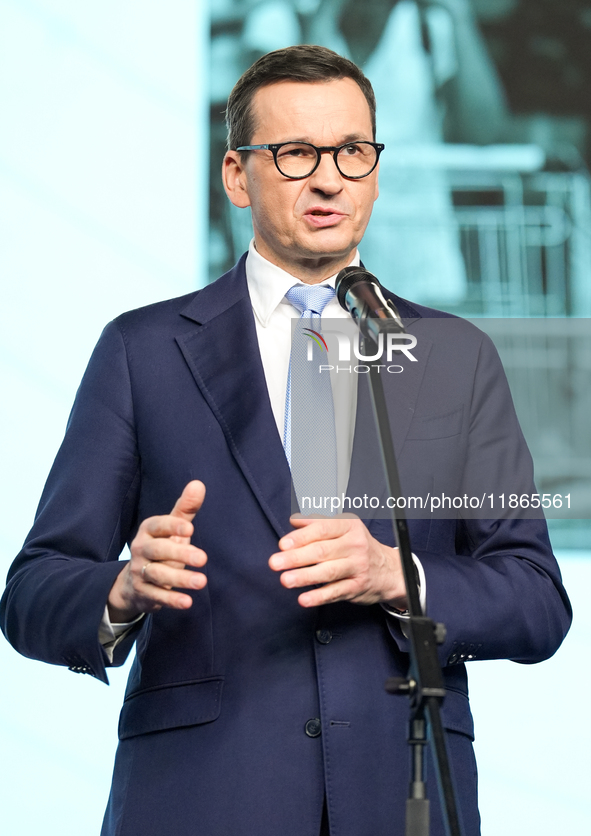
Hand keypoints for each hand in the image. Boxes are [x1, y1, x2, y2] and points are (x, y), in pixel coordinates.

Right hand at [107, 481, 207, 621]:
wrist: (134, 582)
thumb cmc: (162, 547)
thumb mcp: (173, 528)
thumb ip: (186, 508)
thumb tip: (198, 484)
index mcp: (148, 531)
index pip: (157, 525)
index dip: (172, 526)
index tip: (189, 528)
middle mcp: (140, 550)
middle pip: (158, 551)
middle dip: (180, 554)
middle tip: (203, 559)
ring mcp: (140, 572)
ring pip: (157, 574)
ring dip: (180, 579)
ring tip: (202, 582)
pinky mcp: (143, 592)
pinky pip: (156, 596)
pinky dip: (171, 599)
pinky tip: (187, 602)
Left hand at [268, 515, 407, 608]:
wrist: (388, 570)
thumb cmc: (357, 547)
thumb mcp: (343, 528)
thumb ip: (317, 523)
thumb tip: (294, 521)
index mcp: (349, 526)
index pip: (323, 529)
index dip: (302, 536)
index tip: (283, 544)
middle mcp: (355, 545)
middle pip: (322, 551)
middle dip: (296, 557)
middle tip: (275, 563)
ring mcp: (357, 567)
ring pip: (328, 572)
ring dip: (305, 577)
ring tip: (285, 580)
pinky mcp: (357, 587)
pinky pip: (336, 592)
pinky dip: (319, 597)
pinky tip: (304, 599)